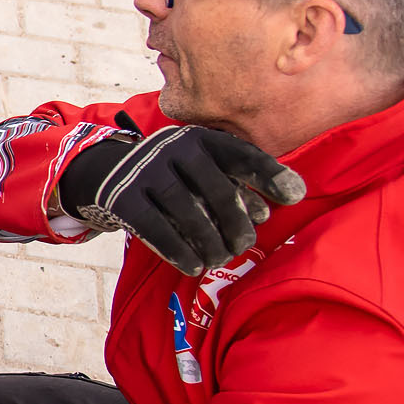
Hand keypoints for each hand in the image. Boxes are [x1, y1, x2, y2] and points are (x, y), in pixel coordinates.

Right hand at [56, 124, 305, 276]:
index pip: (241, 155)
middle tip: (245, 245)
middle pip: (216, 190)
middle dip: (236, 222)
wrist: (108, 172)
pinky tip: (194, 266)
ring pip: (187, 212)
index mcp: (199, 138)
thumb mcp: (200, 168)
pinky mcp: (123, 197)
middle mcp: (172, 148)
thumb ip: (234, 185)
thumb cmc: (173, 176)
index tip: (295, 197)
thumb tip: (265, 214)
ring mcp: (145, 172)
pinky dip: (178, 250)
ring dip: (209, 242)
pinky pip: (155, 228)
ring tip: (220, 258)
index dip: (270, 175)